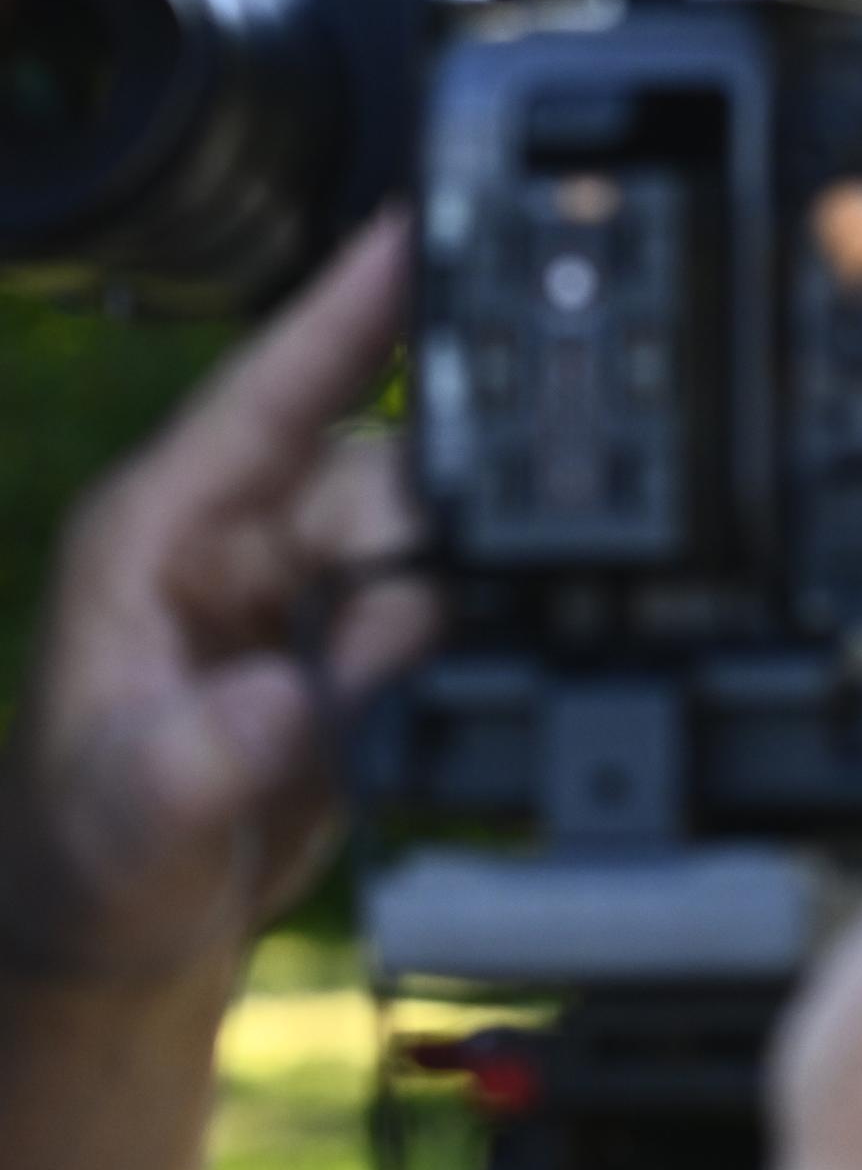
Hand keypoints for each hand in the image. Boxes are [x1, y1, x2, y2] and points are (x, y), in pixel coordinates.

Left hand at [0, 215, 434, 994]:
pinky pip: (447, 600)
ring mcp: (306, 587)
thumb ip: (200, 758)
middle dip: (424, 524)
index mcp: (160, 531)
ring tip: (369, 699)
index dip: (347, 308)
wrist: (125, 939)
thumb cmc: (89, 862)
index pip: (270, 390)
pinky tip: (437, 686)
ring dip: (439, 603)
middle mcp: (241, 536)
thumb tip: (281, 702)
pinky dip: (464, 634)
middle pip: (382, 461)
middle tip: (400, 626)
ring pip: (431, 530)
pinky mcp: (360, 641)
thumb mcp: (126, 815)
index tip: (423, 229)